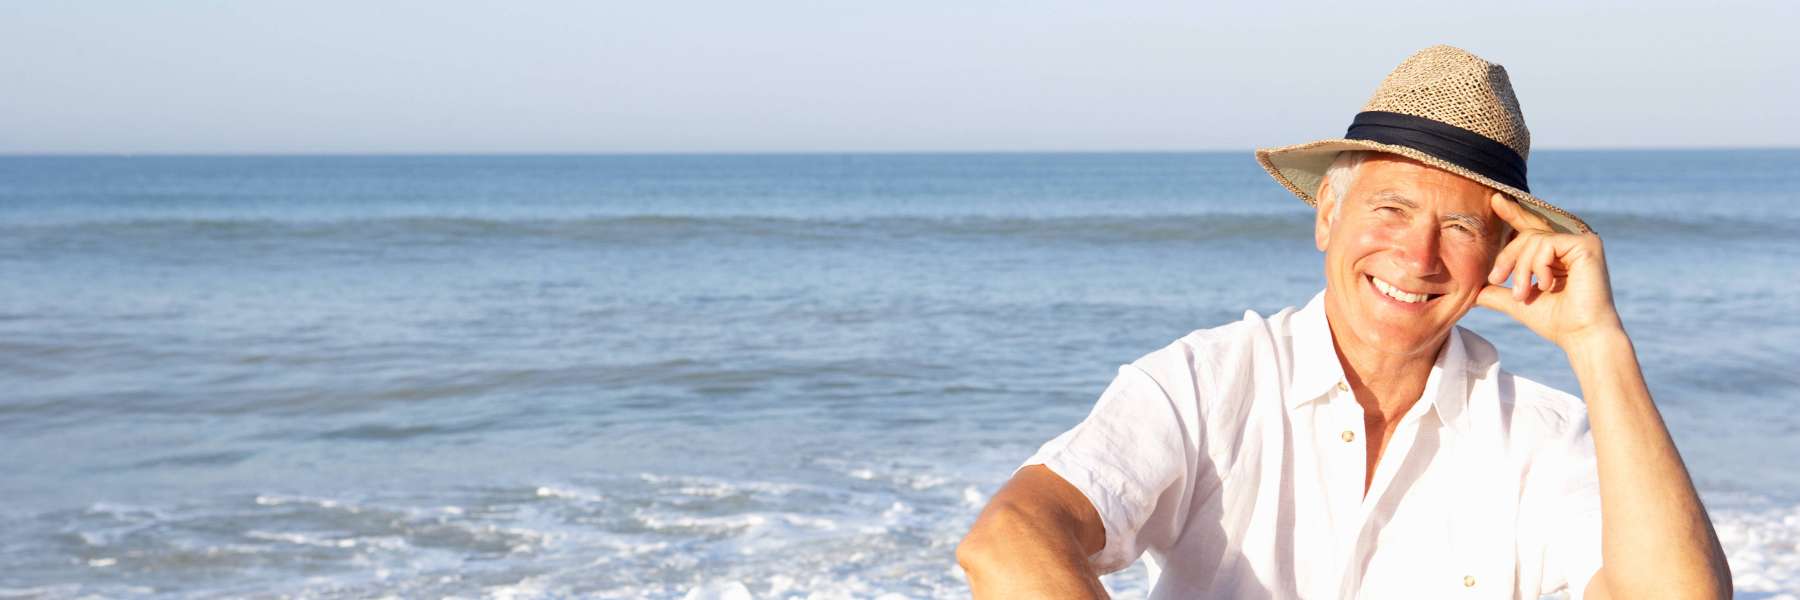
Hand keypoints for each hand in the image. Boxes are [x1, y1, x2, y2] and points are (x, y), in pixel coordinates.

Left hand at [1477, 193, 1624, 349]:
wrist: (1580, 335)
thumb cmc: (1555, 321)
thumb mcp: (1518, 301)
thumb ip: (1498, 292)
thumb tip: (1474, 292)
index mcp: (1558, 254)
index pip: (1532, 229)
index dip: (1513, 213)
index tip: (1494, 200)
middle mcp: (1571, 243)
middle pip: (1527, 233)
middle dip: (1506, 256)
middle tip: (1496, 278)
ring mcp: (1581, 241)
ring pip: (1532, 239)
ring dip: (1520, 268)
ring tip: (1522, 293)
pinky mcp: (1587, 244)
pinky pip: (1546, 243)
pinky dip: (1537, 266)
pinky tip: (1545, 285)